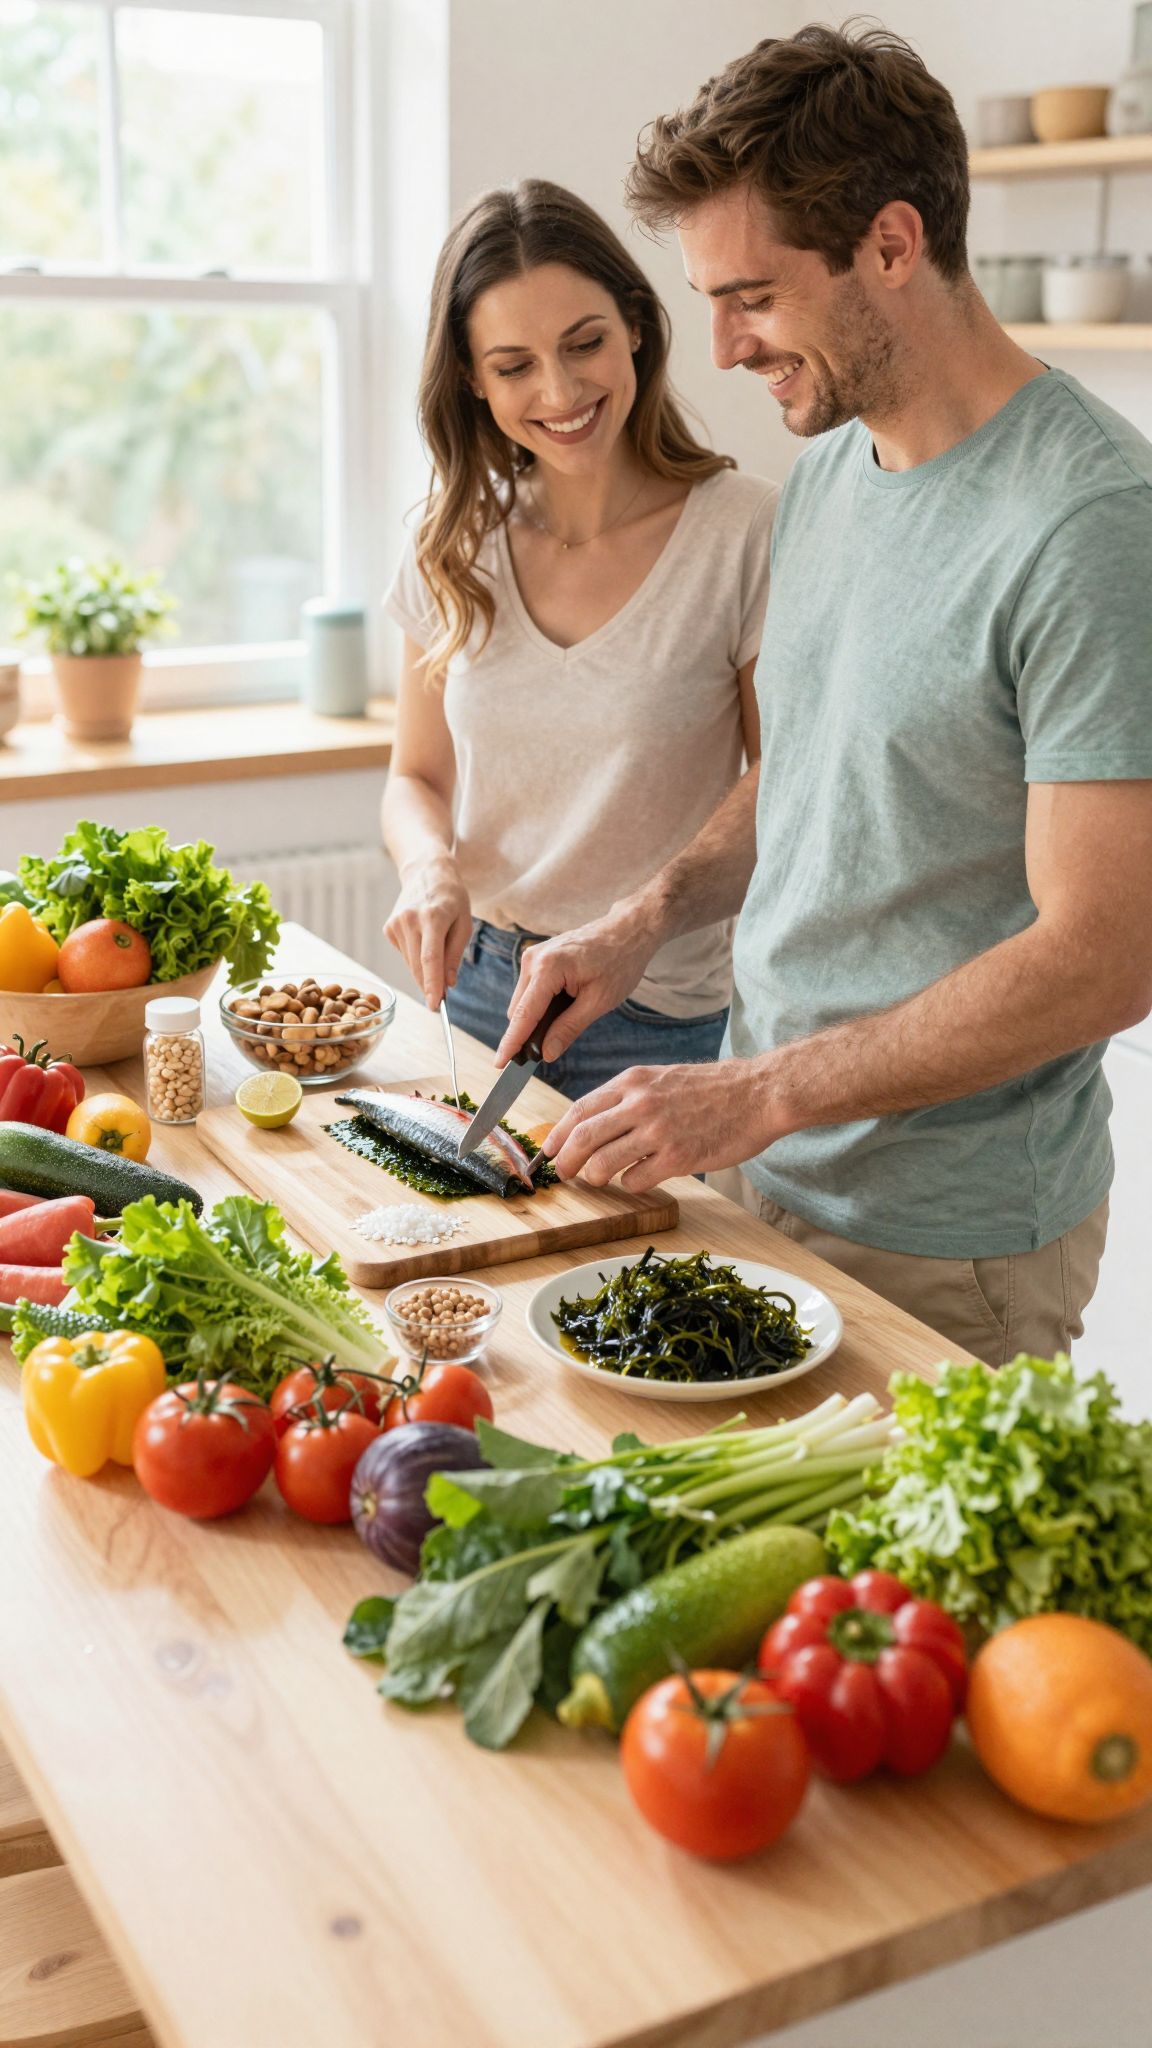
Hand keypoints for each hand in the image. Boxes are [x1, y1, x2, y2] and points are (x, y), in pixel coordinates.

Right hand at [383, 857, 471, 1009]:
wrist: (426, 871)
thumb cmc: (452, 897)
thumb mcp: (465, 922)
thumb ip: (455, 954)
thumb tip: (448, 984)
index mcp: (433, 916)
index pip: (430, 958)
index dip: (432, 984)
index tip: (435, 1005)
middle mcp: (409, 920)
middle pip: (418, 965)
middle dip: (430, 986)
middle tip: (442, 999)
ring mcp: (396, 924)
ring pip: (410, 963)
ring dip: (424, 971)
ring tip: (438, 953)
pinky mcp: (388, 928)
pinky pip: (405, 954)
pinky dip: (416, 956)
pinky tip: (423, 939)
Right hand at [495, 905, 657, 1066]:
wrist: (627, 930)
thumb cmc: (620, 961)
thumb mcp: (599, 1001)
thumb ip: (569, 1028)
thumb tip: (546, 1053)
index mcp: (548, 968)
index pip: (523, 1015)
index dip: (511, 1043)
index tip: (498, 1065)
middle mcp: (533, 959)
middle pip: (518, 1011)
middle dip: (528, 1033)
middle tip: (549, 1051)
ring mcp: (533, 956)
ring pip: (523, 1002)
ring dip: (536, 1018)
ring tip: (569, 1017)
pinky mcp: (538, 957)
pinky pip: (531, 990)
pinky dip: (541, 1005)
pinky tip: (565, 1005)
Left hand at [542, 1055, 782, 1191]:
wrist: (757, 1094)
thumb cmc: (711, 1089)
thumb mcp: (660, 1078)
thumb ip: (628, 1097)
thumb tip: (594, 1123)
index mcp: (632, 1082)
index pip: (579, 1110)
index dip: (558, 1135)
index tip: (549, 1151)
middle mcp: (640, 1104)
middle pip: (582, 1138)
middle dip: (565, 1161)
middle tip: (563, 1174)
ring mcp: (658, 1131)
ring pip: (604, 1163)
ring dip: (596, 1177)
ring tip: (601, 1179)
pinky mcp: (678, 1157)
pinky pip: (637, 1180)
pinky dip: (632, 1184)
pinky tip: (641, 1178)